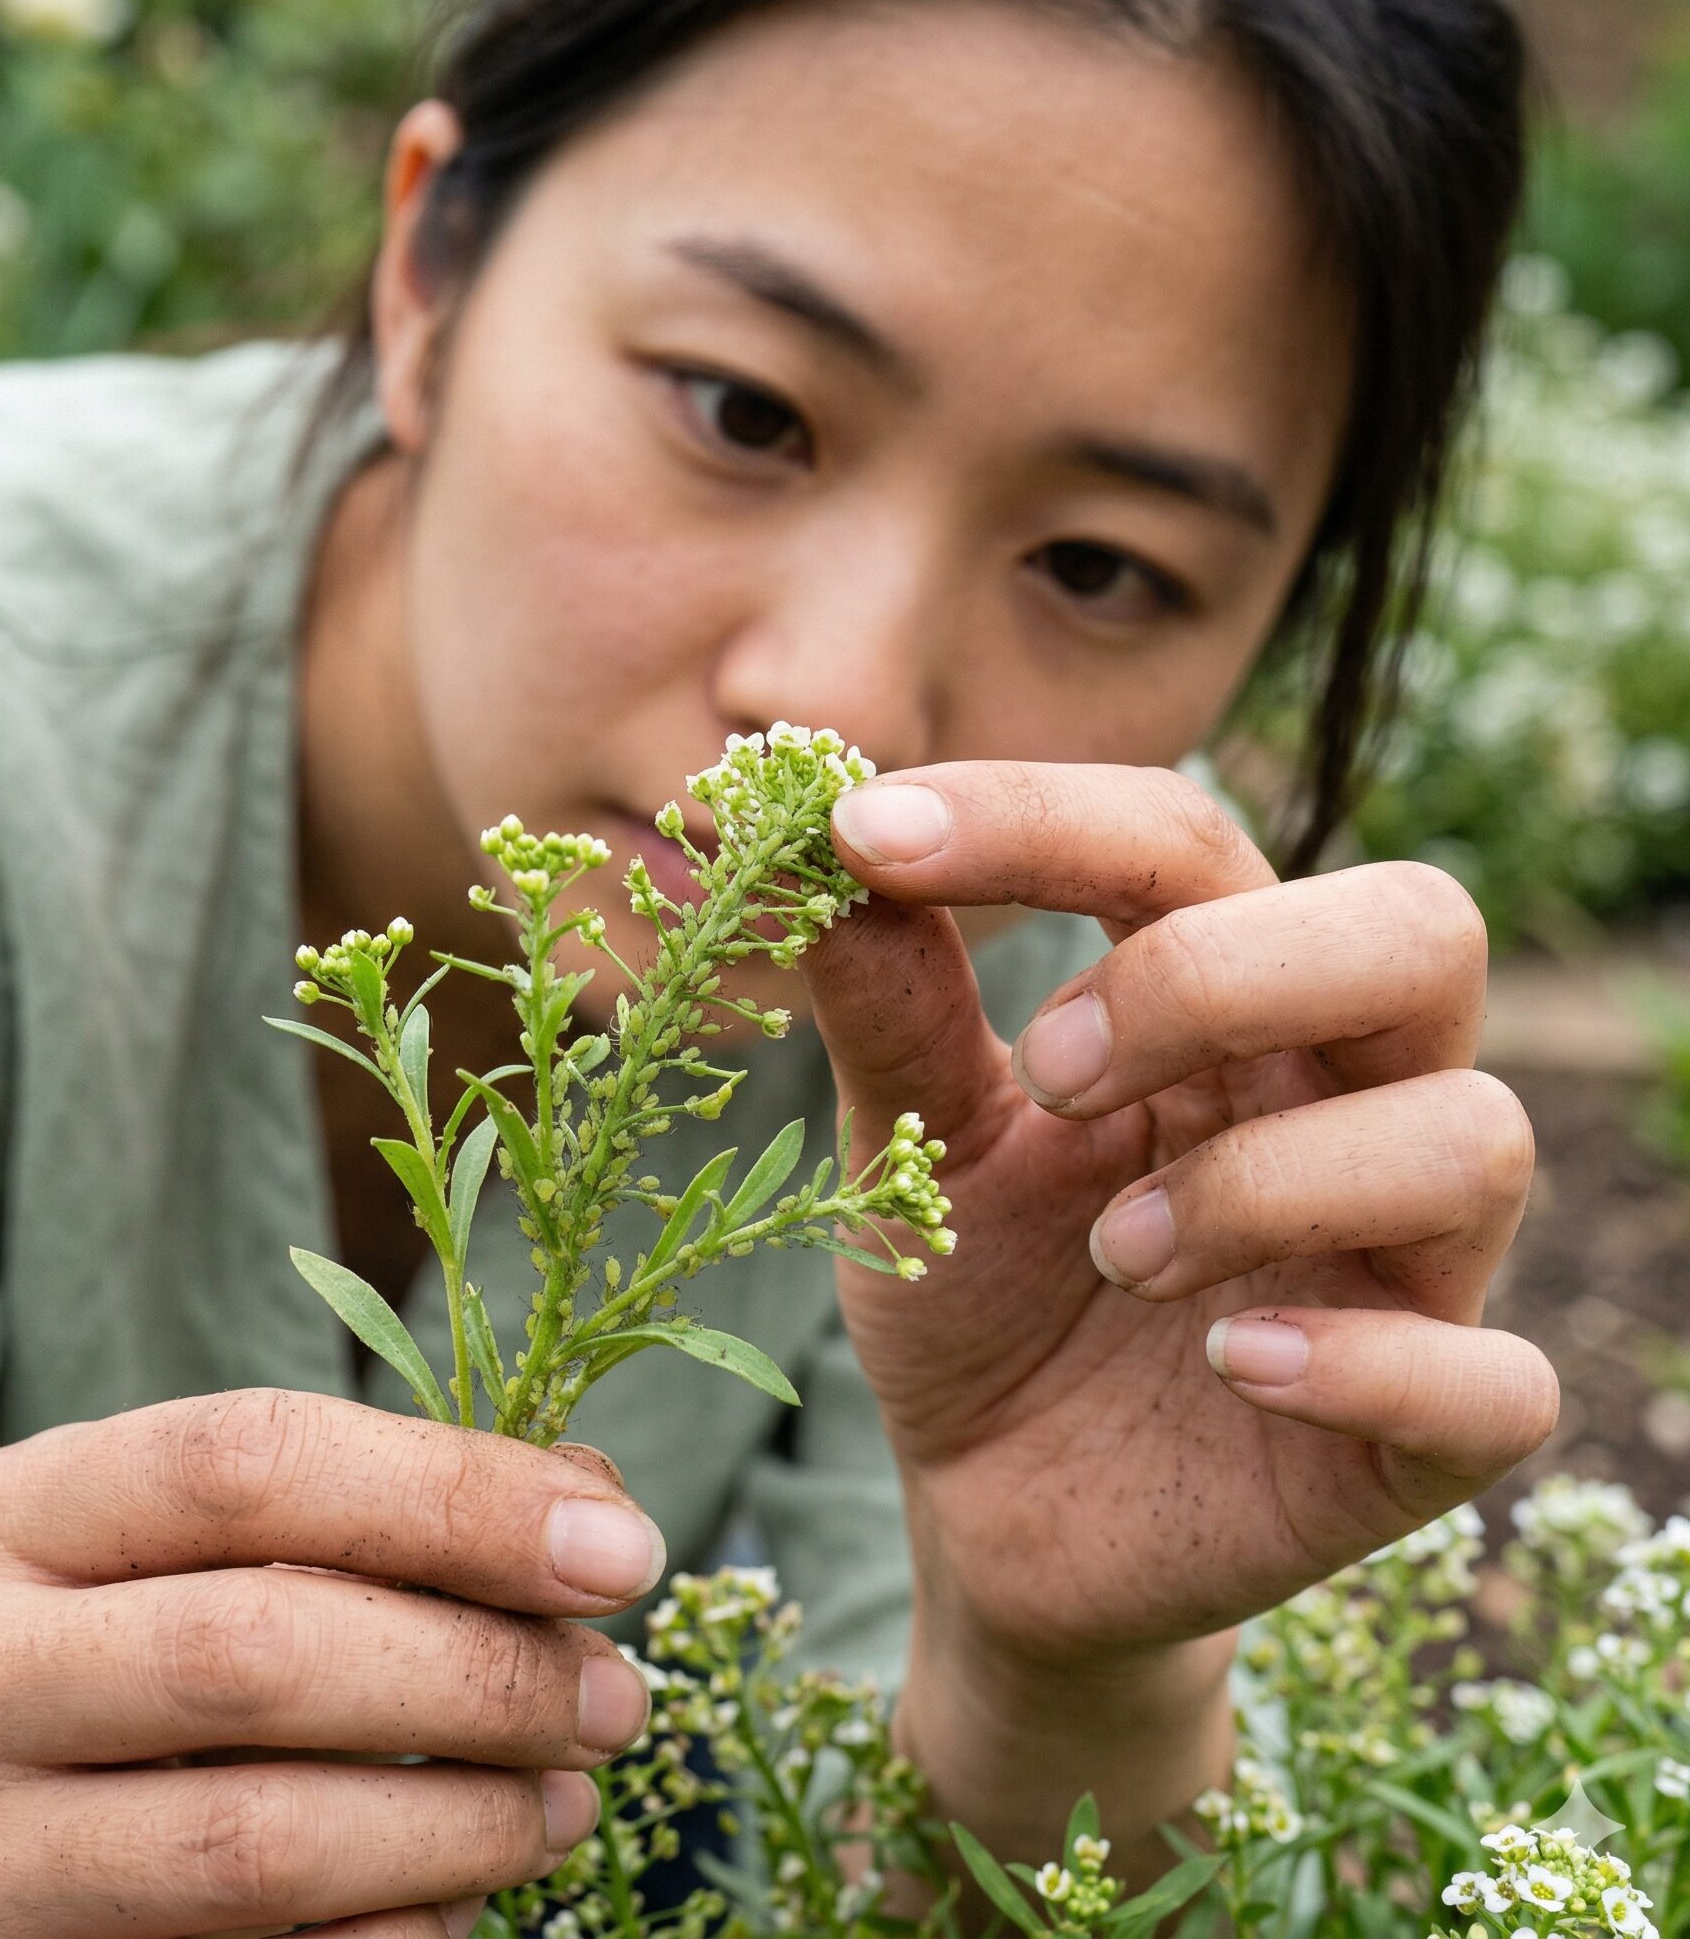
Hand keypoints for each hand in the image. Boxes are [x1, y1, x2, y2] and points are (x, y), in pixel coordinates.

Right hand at [0, 1391, 660, 1937]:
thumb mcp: (237, 1545)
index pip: (251, 1458)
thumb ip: (396, 1509)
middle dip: (479, 1675)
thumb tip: (594, 1516)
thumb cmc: (157, 1646)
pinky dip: (395, 1936)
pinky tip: (464, 1896)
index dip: (454, 1498)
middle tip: (611, 1697)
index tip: (619, 1550)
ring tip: (567, 1801)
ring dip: (461, 1824)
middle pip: (256, 1649)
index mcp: (16, 1508)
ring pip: (256, 1840)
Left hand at [802, 761, 1557, 1668]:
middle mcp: (1342, 1103)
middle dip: (1220, 974)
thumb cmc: (975, 1294)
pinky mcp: (1423, 1435)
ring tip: (1119, 1256)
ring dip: (1267, 1179)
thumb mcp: (913, 1150)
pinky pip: (1496, 1382)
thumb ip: (892, 1010)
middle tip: (1050, 1074)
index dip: (1037, 816)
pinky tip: (1228, 1363)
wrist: (994, 1512)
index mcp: (1222, 1010)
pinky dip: (1366, 1364)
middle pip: (1415, 931)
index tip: (866, 835)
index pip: (1188, 841)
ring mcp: (1402, 1266)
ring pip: (1471, 1136)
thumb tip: (832, 845)